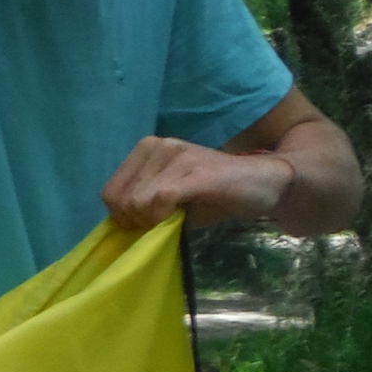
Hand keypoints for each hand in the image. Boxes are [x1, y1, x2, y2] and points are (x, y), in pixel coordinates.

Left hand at [101, 136, 294, 230]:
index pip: (110, 191)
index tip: (144, 225)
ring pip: (136, 200)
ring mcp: (177, 155)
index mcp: (148, 149)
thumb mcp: (171, 197)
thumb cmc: (215, 194)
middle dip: (134, 221)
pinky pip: (159, 199)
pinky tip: (177, 217)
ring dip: (149, 221)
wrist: (262, 182)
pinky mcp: (194, 171)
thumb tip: (121, 225)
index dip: (122, 216)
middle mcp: (159, 145)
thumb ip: (144, 204)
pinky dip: (161, 216)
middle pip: (118, 198)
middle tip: (160, 224)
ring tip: (173, 219)